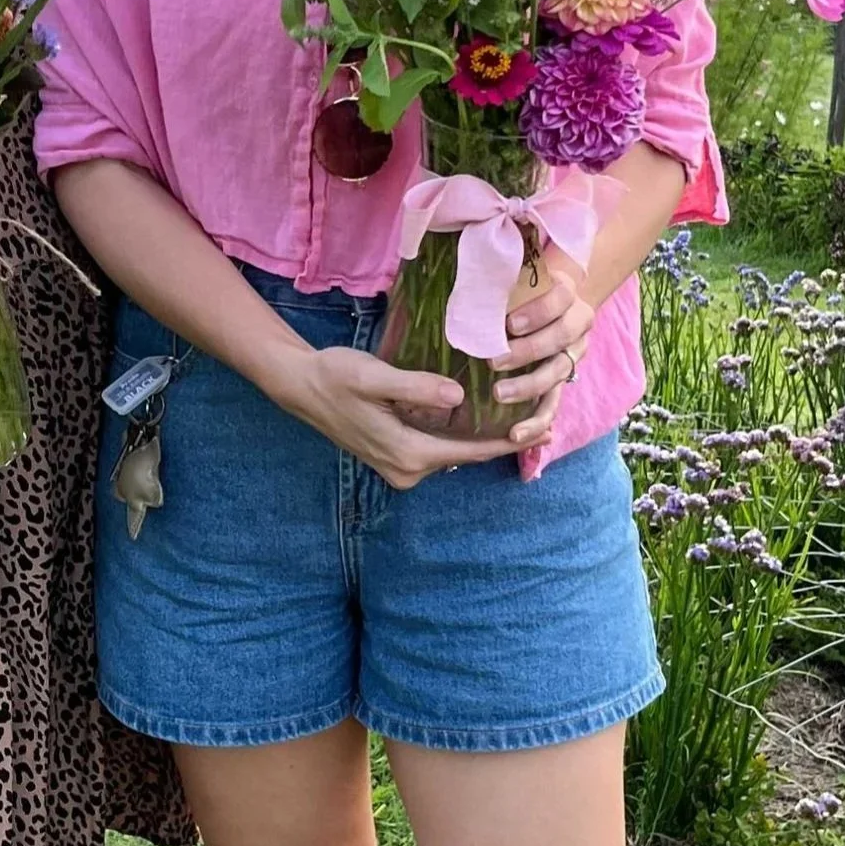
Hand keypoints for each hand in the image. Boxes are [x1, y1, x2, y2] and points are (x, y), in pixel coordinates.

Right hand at [279, 346, 518, 490]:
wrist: (301, 386)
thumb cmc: (335, 376)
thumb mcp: (375, 377)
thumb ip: (415, 388)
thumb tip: (458, 398)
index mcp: (407, 453)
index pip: (469, 452)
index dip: (507, 443)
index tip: (543, 433)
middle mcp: (406, 469)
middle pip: (464, 456)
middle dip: (499, 439)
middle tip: (539, 418)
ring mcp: (399, 467)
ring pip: (451, 453)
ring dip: (480, 437)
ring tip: (516, 417)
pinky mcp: (394, 457)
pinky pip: (436, 449)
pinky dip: (459, 436)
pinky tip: (476, 418)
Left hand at [491, 243, 598, 447]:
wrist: (555, 295)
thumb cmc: (523, 282)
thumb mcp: (516, 269)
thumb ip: (496, 267)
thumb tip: (460, 257)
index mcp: (568, 293)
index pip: (559, 299)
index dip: (537, 312)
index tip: (508, 323)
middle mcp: (578, 325)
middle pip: (560, 339)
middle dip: (528, 351)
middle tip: (494, 360)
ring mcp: (573, 355)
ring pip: (558, 373)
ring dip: (530, 386)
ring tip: (500, 394)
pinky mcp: (564, 380)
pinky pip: (555, 404)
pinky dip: (538, 421)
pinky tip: (517, 435)